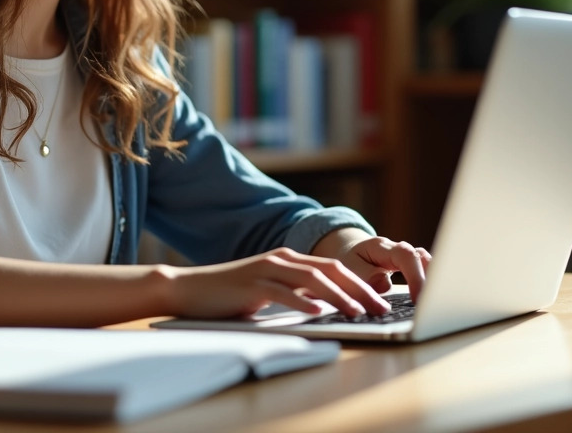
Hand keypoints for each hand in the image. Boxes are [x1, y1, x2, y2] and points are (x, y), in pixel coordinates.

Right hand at [162, 247, 390, 318]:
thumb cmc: (232, 295)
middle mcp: (282, 259)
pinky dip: (301, 301)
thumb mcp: (271, 292)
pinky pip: (281, 292)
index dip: (360, 283)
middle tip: (380, 308)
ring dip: (338, 296)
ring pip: (311, 280)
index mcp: (289, 260)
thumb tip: (329, 306)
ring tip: (357, 312)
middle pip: (330, 270)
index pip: (333, 268)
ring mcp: (266, 269)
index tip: (380, 301)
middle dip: (358, 289)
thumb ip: (297, 293)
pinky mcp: (251, 284)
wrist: (192, 289)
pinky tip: (317, 313)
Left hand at [312, 228, 431, 302]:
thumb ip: (364, 276)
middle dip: (431, 280)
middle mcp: (397, 249)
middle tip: (433, 305)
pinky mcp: (410, 268)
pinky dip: (429, 285)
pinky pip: (425, 272)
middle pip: (422, 258)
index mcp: (381, 247)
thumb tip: (385, 285)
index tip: (417, 300)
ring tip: (436, 305)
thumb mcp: (348, 267)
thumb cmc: (348, 261)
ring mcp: (406, 257)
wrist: (347, 252)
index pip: (406, 256)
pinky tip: (432, 302)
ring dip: (433, 283)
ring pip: (427, 264)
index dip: (415, 277)